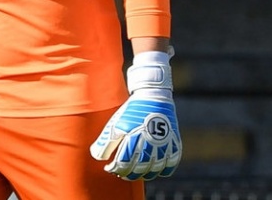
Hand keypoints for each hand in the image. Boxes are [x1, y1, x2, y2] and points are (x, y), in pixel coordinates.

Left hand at [90, 50, 181, 180]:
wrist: (154, 97)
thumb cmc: (132, 111)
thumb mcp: (116, 124)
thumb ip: (105, 142)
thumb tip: (97, 157)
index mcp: (134, 138)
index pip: (123, 164)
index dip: (115, 168)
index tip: (109, 167)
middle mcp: (150, 144)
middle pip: (138, 169)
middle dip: (127, 173)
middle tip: (120, 172)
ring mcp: (164, 145)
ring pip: (153, 170)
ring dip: (142, 174)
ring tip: (134, 171)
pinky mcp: (174, 145)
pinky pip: (170, 166)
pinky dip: (161, 171)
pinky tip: (152, 169)